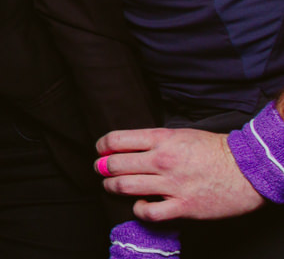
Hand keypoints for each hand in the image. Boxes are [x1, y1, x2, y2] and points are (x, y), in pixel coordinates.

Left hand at [96, 126, 266, 220]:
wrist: (247, 169)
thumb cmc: (214, 149)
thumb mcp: (180, 133)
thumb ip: (154, 139)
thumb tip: (128, 146)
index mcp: (161, 139)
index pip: (116, 140)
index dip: (102, 146)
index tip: (101, 150)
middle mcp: (162, 160)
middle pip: (115, 164)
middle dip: (102, 168)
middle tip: (101, 170)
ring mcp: (172, 184)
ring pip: (125, 187)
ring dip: (112, 187)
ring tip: (112, 186)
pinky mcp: (183, 206)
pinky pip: (149, 212)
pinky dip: (138, 210)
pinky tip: (140, 205)